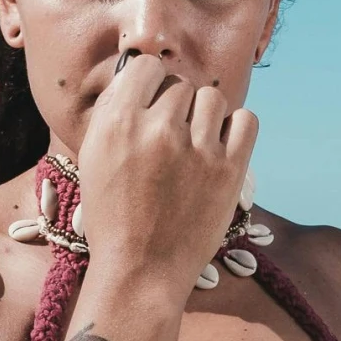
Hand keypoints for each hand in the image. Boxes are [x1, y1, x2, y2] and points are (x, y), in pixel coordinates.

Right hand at [76, 54, 256, 289]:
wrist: (141, 272)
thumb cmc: (113, 218)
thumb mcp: (93, 159)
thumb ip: (113, 112)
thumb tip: (138, 73)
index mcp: (119, 123)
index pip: (146, 67)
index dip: (151, 85)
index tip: (152, 107)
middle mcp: (159, 129)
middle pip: (181, 86)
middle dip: (177, 109)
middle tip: (171, 142)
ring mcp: (198, 150)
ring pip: (213, 99)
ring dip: (205, 117)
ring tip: (195, 147)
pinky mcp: (230, 170)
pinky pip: (246, 120)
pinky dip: (237, 129)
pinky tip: (221, 148)